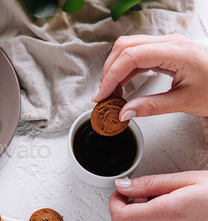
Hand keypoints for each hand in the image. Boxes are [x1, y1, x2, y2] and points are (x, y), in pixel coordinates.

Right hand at [92, 34, 207, 120]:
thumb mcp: (184, 102)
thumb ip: (151, 107)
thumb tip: (124, 112)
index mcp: (176, 51)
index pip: (132, 56)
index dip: (112, 76)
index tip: (102, 94)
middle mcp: (169, 42)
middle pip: (125, 47)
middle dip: (109, 71)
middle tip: (103, 95)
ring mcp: (166, 45)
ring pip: (128, 48)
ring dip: (114, 70)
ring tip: (110, 92)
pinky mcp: (163, 51)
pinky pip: (136, 55)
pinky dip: (124, 70)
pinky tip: (121, 86)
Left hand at [108, 171, 207, 220]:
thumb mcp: (184, 179)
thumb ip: (149, 184)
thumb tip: (123, 185)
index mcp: (168, 213)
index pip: (121, 219)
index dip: (114, 203)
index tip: (119, 191)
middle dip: (128, 204)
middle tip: (142, 188)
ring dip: (144, 209)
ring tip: (164, 194)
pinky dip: (157, 216)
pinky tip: (173, 204)